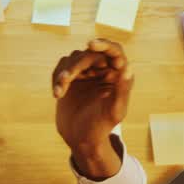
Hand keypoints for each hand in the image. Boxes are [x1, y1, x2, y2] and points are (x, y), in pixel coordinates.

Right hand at [53, 39, 133, 178]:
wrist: (81, 139)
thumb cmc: (102, 127)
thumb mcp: (115, 111)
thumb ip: (122, 90)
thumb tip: (127, 68)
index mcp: (118, 75)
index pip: (114, 51)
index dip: (104, 45)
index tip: (91, 44)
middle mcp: (103, 70)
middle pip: (89, 55)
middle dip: (76, 66)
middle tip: (65, 79)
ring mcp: (86, 73)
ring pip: (73, 59)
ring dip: (64, 73)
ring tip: (59, 92)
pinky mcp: (71, 78)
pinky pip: (62, 68)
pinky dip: (57, 78)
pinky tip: (57, 94)